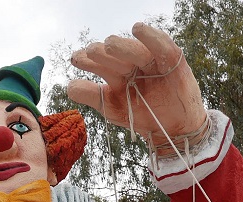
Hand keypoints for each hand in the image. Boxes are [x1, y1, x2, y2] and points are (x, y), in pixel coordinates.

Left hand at [67, 22, 207, 142]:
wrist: (173, 130)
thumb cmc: (143, 116)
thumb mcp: (112, 108)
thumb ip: (91, 95)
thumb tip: (69, 85)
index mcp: (117, 73)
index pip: (101, 64)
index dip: (88, 61)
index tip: (75, 59)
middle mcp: (132, 64)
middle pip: (116, 56)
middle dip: (103, 54)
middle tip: (91, 51)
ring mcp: (151, 62)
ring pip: (136, 51)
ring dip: (122, 46)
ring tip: (109, 44)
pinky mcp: (172, 60)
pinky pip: (162, 46)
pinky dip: (151, 37)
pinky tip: (138, 29)